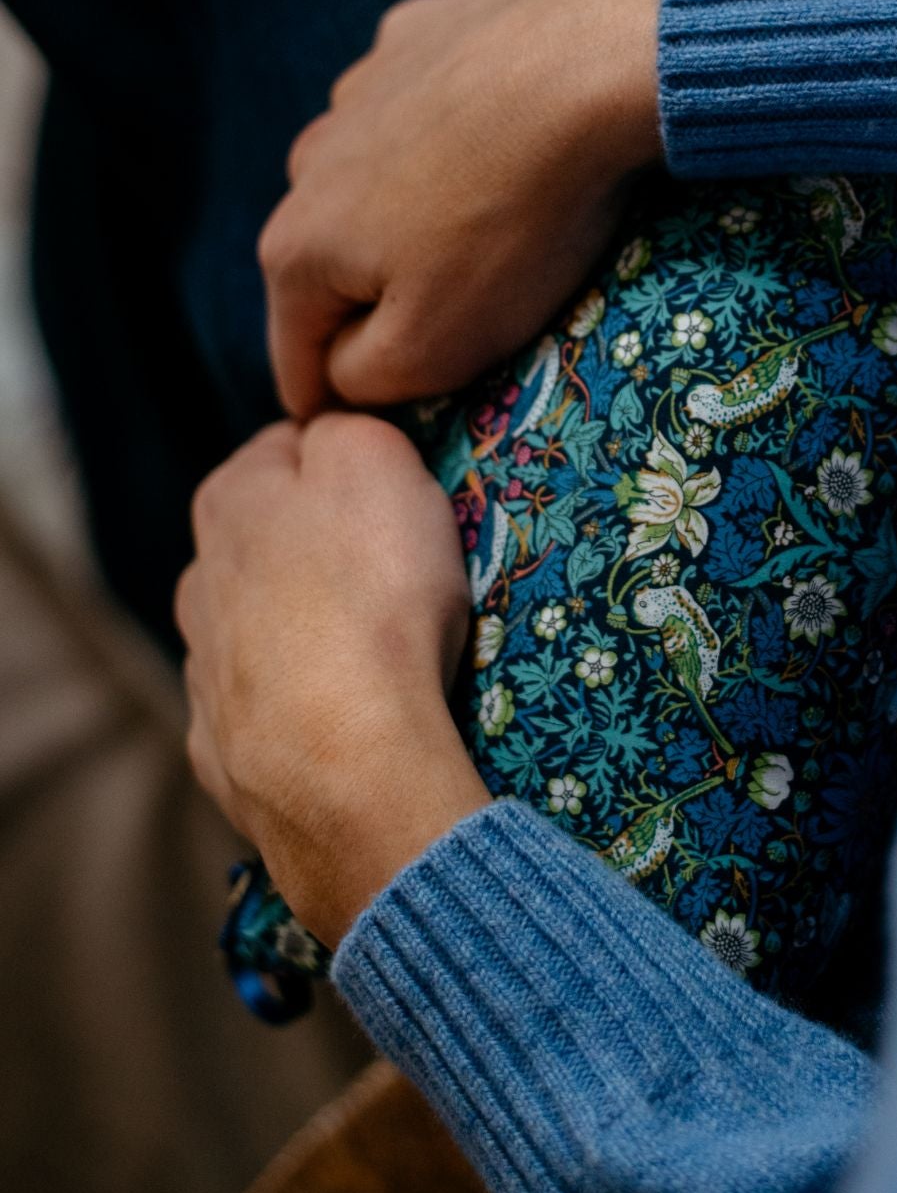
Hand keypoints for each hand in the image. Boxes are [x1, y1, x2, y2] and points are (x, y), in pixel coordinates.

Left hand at [176, 413, 489, 944]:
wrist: (349, 764)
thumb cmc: (371, 596)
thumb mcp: (377, 460)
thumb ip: (350, 429)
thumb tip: (336, 435)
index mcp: (228, 499)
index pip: (289, 446)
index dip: (351, 462)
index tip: (400, 493)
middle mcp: (198, 581)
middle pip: (273, 540)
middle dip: (327, 548)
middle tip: (402, 574)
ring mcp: (205, 673)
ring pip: (264, 628)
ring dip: (310, 631)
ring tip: (384, 656)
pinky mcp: (224, 752)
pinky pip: (271, 711)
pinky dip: (305, 709)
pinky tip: (350, 719)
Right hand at [261, 0, 665, 418]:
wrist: (587, 67)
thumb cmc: (514, 225)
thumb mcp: (435, 348)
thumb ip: (364, 381)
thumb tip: (342, 375)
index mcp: (293, 247)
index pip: (299, 362)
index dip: (346, 404)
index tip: (407, 418)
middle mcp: (306, 162)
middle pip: (338, 269)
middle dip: (390, 301)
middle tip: (476, 314)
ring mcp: (361, 88)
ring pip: (379, 183)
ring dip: (419, 214)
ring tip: (502, 222)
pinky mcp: (419, 34)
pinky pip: (427, 107)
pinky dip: (457, 131)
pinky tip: (511, 138)